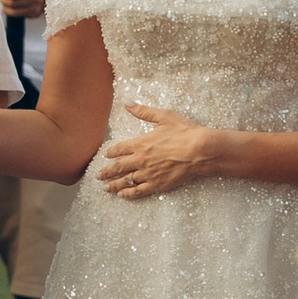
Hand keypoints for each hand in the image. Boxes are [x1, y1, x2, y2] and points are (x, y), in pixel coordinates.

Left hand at [95, 99, 226, 196]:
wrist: (199, 150)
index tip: (106, 155)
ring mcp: (147, 173)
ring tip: (105, 188)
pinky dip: (128, 194)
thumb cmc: (184, 132)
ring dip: (113, 184)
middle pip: (118, 167)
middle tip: (97, 176)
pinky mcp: (157, 184)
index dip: (111, 152)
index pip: (119, 149)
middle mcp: (140, 159)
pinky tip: (122, 195)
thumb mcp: (163, 116)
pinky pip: (138, 191)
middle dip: (106, 172)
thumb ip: (143, 111)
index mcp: (140, 143)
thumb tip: (127, 103)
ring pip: (125, 180)